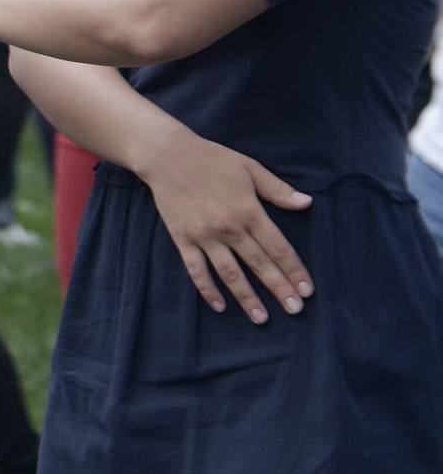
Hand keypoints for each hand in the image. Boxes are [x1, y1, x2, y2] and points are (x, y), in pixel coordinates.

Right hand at [137, 126, 313, 323]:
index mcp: (249, 210)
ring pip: (230, 273)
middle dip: (280, 290)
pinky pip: (196, 269)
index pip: (278, 247)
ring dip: (247, 297)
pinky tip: (220, 305)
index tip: (307, 291)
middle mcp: (229, 227)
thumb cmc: (212, 158)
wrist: (166, 154)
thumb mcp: (249, 167)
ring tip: (262, 318)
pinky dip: (208, 289)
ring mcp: (204, 235)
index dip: (295, 270)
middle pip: (259, 265)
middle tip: (296, 311)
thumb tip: (307, 203)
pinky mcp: (183, 238)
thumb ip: (278, 189)